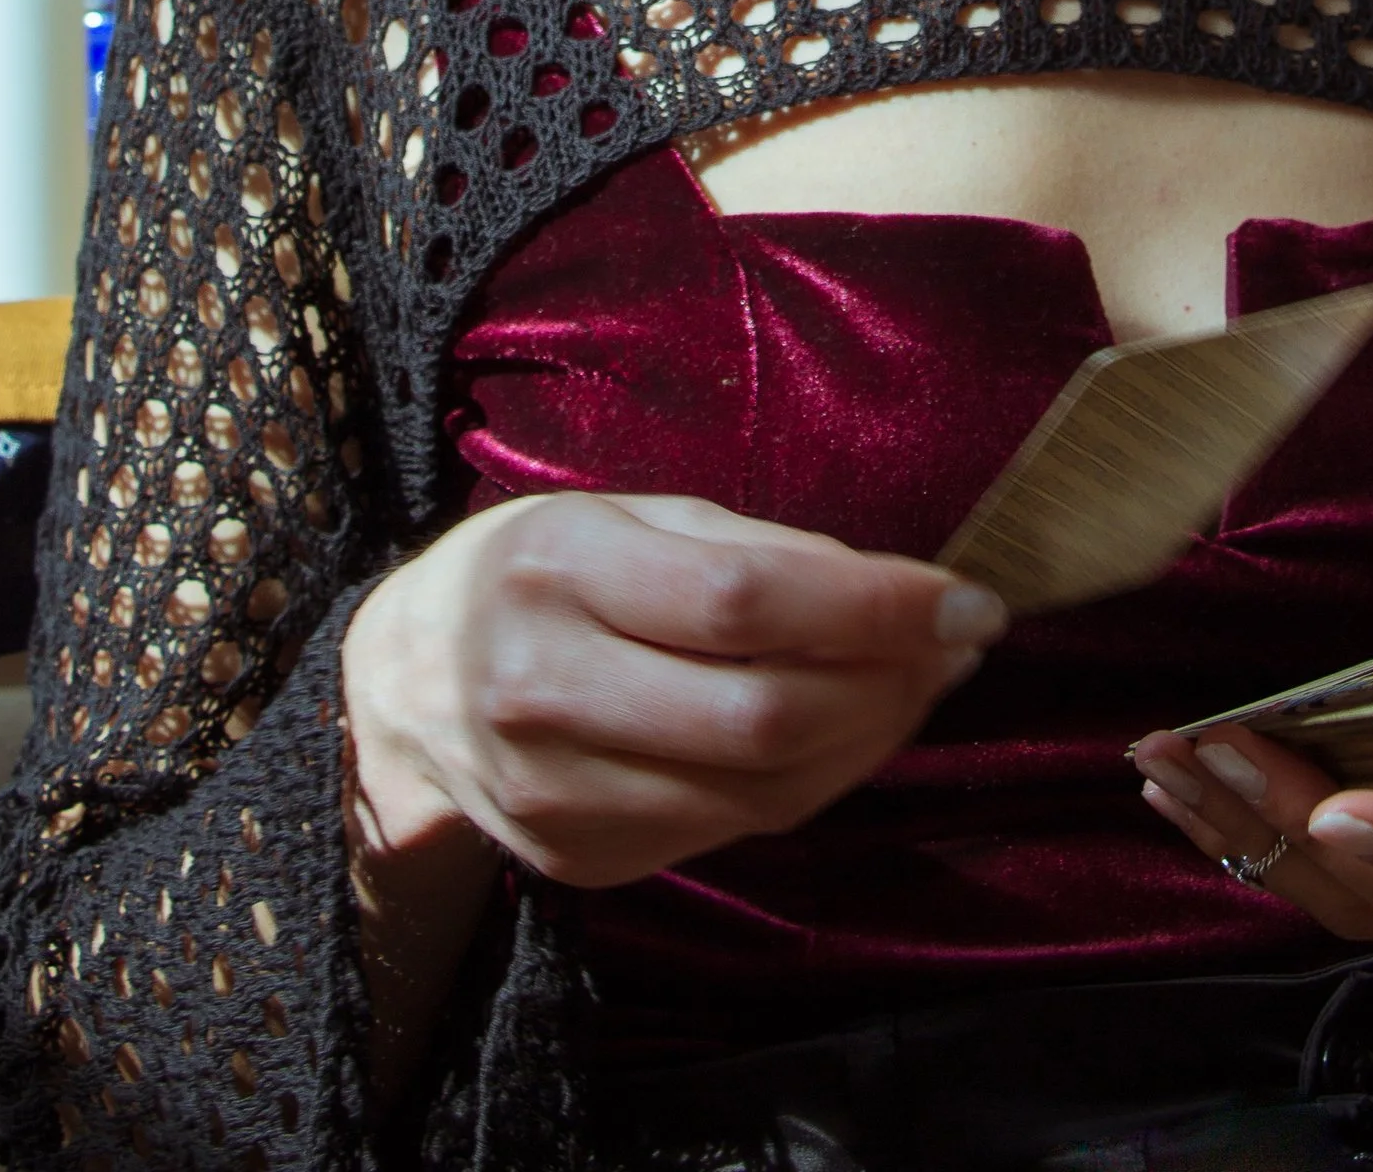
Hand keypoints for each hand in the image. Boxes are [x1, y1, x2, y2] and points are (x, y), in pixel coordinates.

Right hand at [344, 487, 1004, 888]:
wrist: (405, 688)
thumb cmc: (541, 570)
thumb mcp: (629, 514)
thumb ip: (754, 549)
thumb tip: (897, 593)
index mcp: (561, 569)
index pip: (745, 600)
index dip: (874, 606)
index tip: (967, 598)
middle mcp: (548, 688)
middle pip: (762, 715)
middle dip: (890, 683)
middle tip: (959, 644)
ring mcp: (559, 793)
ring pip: (763, 790)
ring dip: (872, 737)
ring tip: (922, 681)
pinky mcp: (581, 857)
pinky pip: (735, 828)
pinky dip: (816, 780)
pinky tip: (851, 729)